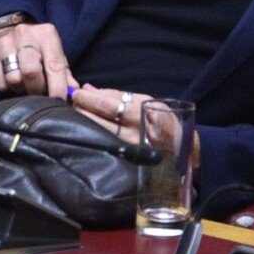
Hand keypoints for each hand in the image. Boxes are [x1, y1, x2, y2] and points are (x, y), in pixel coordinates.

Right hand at [0, 22, 75, 98]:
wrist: (8, 28)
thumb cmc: (36, 46)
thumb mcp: (53, 52)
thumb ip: (64, 72)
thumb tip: (74, 91)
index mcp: (46, 35)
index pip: (54, 65)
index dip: (57, 86)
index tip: (59, 100)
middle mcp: (24, 34)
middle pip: (31, 72)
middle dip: (37, 89)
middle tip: (39, 92)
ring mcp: (4, 42)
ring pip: (14, 79)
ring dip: (21, 88)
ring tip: (24, 84)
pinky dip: (6, 87)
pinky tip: (11, 79)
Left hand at [74, 85, 201, 168]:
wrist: (181, 149)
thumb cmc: (161, 119)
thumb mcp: (144, 100)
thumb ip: (115, 95)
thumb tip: (88, 88)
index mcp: (137, 115)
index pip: (105, 106)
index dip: (86, 98)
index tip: (76, 92)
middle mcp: (131, 135)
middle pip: (95, 122)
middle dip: (80, 110)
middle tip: (73, 103)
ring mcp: (126, 153)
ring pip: (96, 136)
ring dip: (83, 124)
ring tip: (77, 116)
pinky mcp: (124, 165)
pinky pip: (102, 148)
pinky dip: (91, 138)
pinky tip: (86, 133)